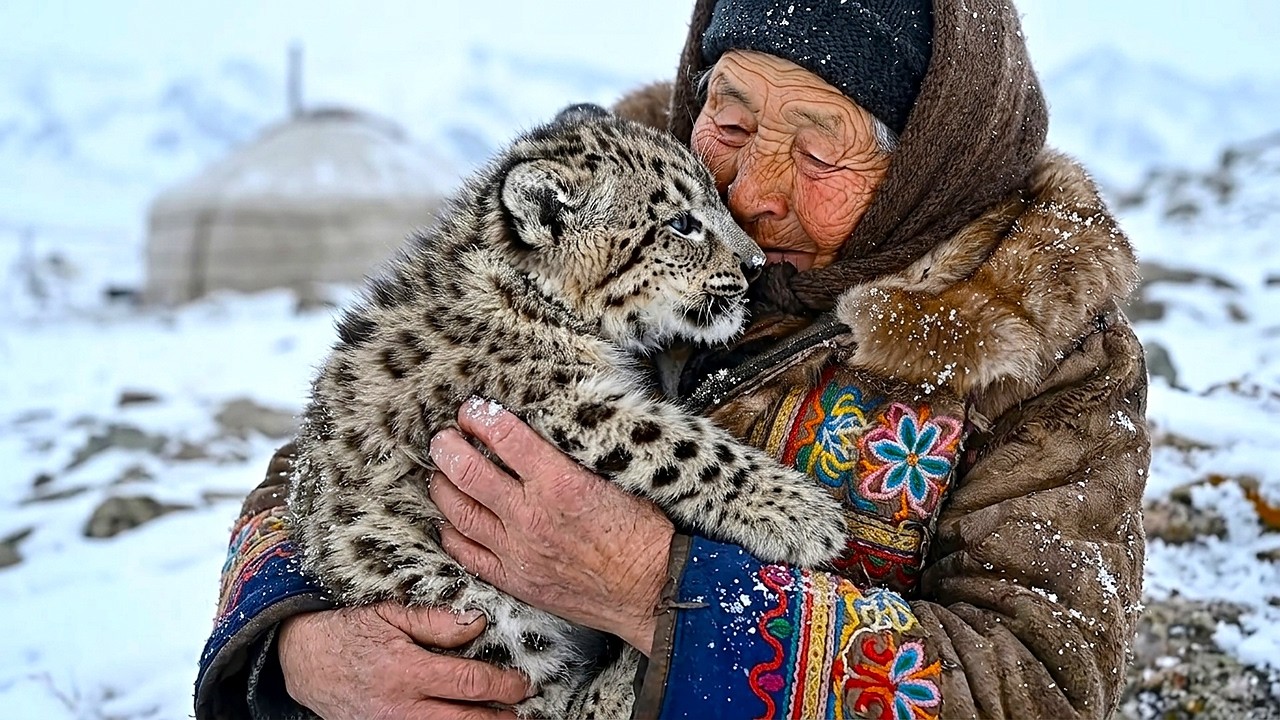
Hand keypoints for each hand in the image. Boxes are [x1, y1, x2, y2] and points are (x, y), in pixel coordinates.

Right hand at [278, 602, 531, 719]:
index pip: (468, 685)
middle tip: (525, 710)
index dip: (502, 686)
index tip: (522, 683)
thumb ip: (435, 619)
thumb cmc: (349, 628)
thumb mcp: (389, 612)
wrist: (303, 659)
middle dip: (500, 718)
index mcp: (406, 671)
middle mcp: (400, 707)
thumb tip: (478, 625)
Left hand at [428, 399, 674, 655]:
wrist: (653, 589)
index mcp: (560, 481)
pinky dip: (451, 533)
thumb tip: (545, 432)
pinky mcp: (515, 580)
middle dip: (447, 447)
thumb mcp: (617, 477)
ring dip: (442, 486)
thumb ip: (574, 456)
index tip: (472, 409)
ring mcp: (517, 551)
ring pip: (459, 511)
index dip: (480, 416)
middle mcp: (531, 514)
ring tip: (440, 472)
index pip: (503, 436)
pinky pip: (466, 553)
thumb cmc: (644, 533)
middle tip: (442, 437)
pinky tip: (449, 520)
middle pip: (467, 471)